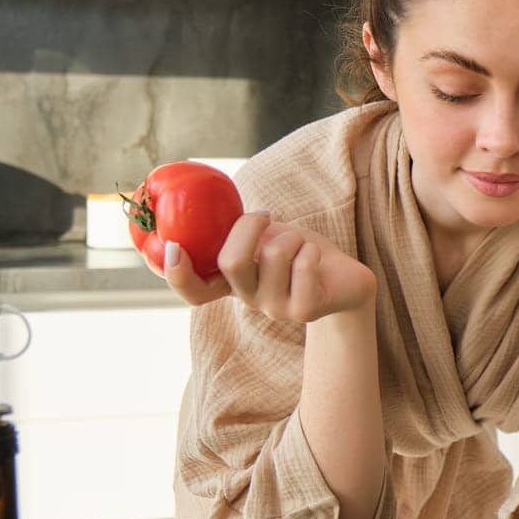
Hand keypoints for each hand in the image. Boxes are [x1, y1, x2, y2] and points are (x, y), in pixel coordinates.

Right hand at [157, 211, 375, 321]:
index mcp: (232, 283)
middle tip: (266, 216)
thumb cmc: (300, 251)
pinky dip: (312, 249)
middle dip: (249, 226)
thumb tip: (206, 208)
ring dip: (292, 237)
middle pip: (231, 262)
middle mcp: (248, 300)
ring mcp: (275, 309)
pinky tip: (316, 258)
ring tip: (301, 245)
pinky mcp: (304, 310)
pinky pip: (304, 264)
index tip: (172, 246)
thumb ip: (238, 233)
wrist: (345, 277)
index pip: (193, 291)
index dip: (176, 273)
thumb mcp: (265, 237)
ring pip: (273, 255)